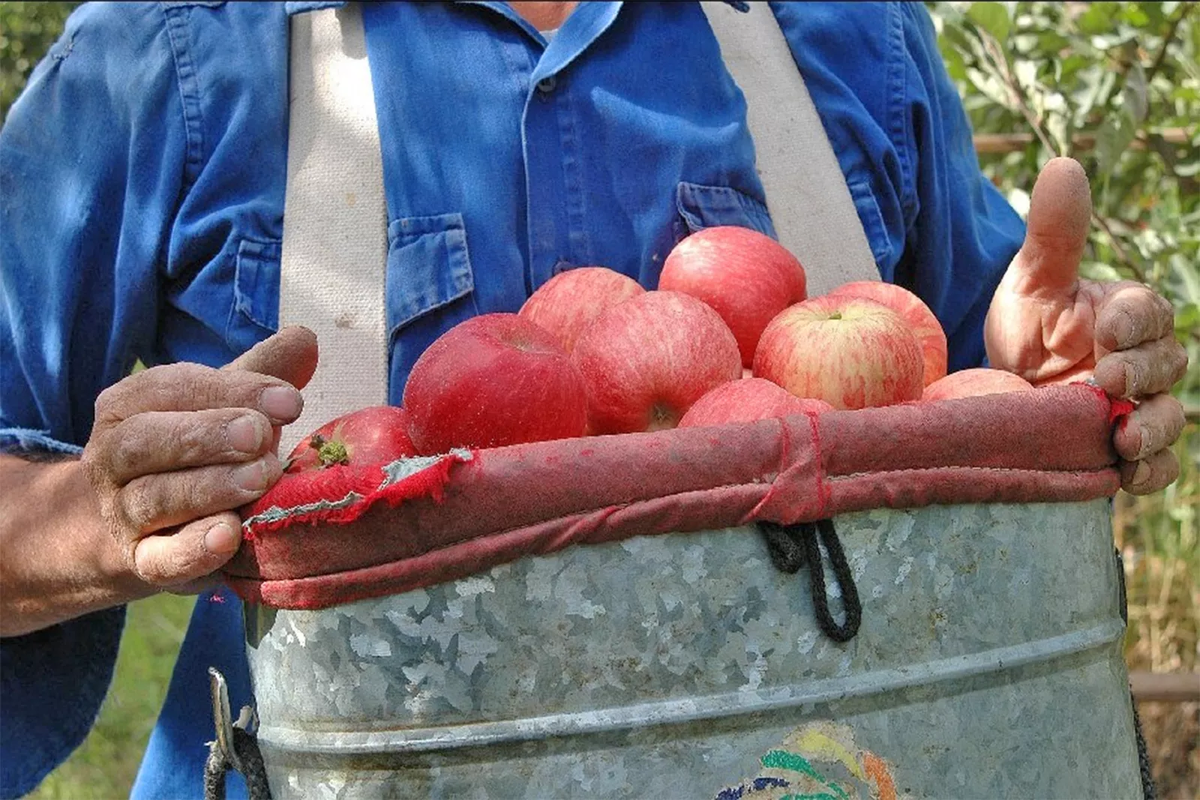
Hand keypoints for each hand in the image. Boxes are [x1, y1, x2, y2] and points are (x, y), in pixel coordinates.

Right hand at [80, 326, 317, 592]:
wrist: (139, 530)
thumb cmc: (192, 453)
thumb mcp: (219, 407)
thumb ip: (258, 374)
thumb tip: (305, 337)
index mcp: (129, 406)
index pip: (170, 388)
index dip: (232, 391)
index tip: (290, 401)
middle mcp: (114, 457)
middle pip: (146, 440)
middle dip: (207, 435)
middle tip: (262, 437)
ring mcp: (123, 514)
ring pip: (154, 498)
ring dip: (210, 488)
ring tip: (259, 480)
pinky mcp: (142, 563)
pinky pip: (159, 559)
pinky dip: (192, 550)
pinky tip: (229, 536)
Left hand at [984, 157, 1187, 494]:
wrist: (1000, 386)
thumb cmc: (1026, 326)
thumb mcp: (1030, 281)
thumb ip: (1054, 235)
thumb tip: (1063, 165)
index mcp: (1127, 314)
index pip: (1147, 312)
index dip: (1133, 321)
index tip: (1105, 329)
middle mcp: (1143, 360)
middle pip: (1166, 364)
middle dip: (1140, 372)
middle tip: (1104, 380)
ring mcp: (1138, 407)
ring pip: (1169, 416)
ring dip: (1152, 428)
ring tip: (1122, 439)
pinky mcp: (1124, 450)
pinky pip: (1157, 466)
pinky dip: (1149, 473)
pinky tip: (1125, 476)